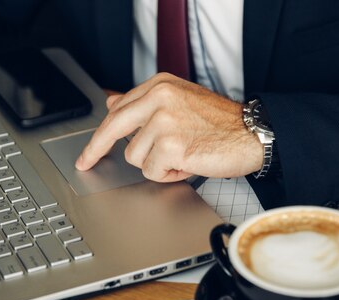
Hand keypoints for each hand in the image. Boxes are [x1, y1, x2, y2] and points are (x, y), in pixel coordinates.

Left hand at [75, 73, 263, 181]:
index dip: (100, 133)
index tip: (89, 150)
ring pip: (135, 156)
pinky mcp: (171, 147)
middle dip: (95, 149)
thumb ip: (146, 103)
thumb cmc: (221, 122)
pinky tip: (188, 163)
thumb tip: (113, 103)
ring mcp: (164, 122)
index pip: (118, 109)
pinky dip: (169, 174)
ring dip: (156, 163)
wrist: (252, 133)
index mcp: (160, 85)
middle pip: (113, 128)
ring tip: (182, 154)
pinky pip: (152, 172)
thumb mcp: (181, 100)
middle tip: (85, 163)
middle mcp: (159, 99)